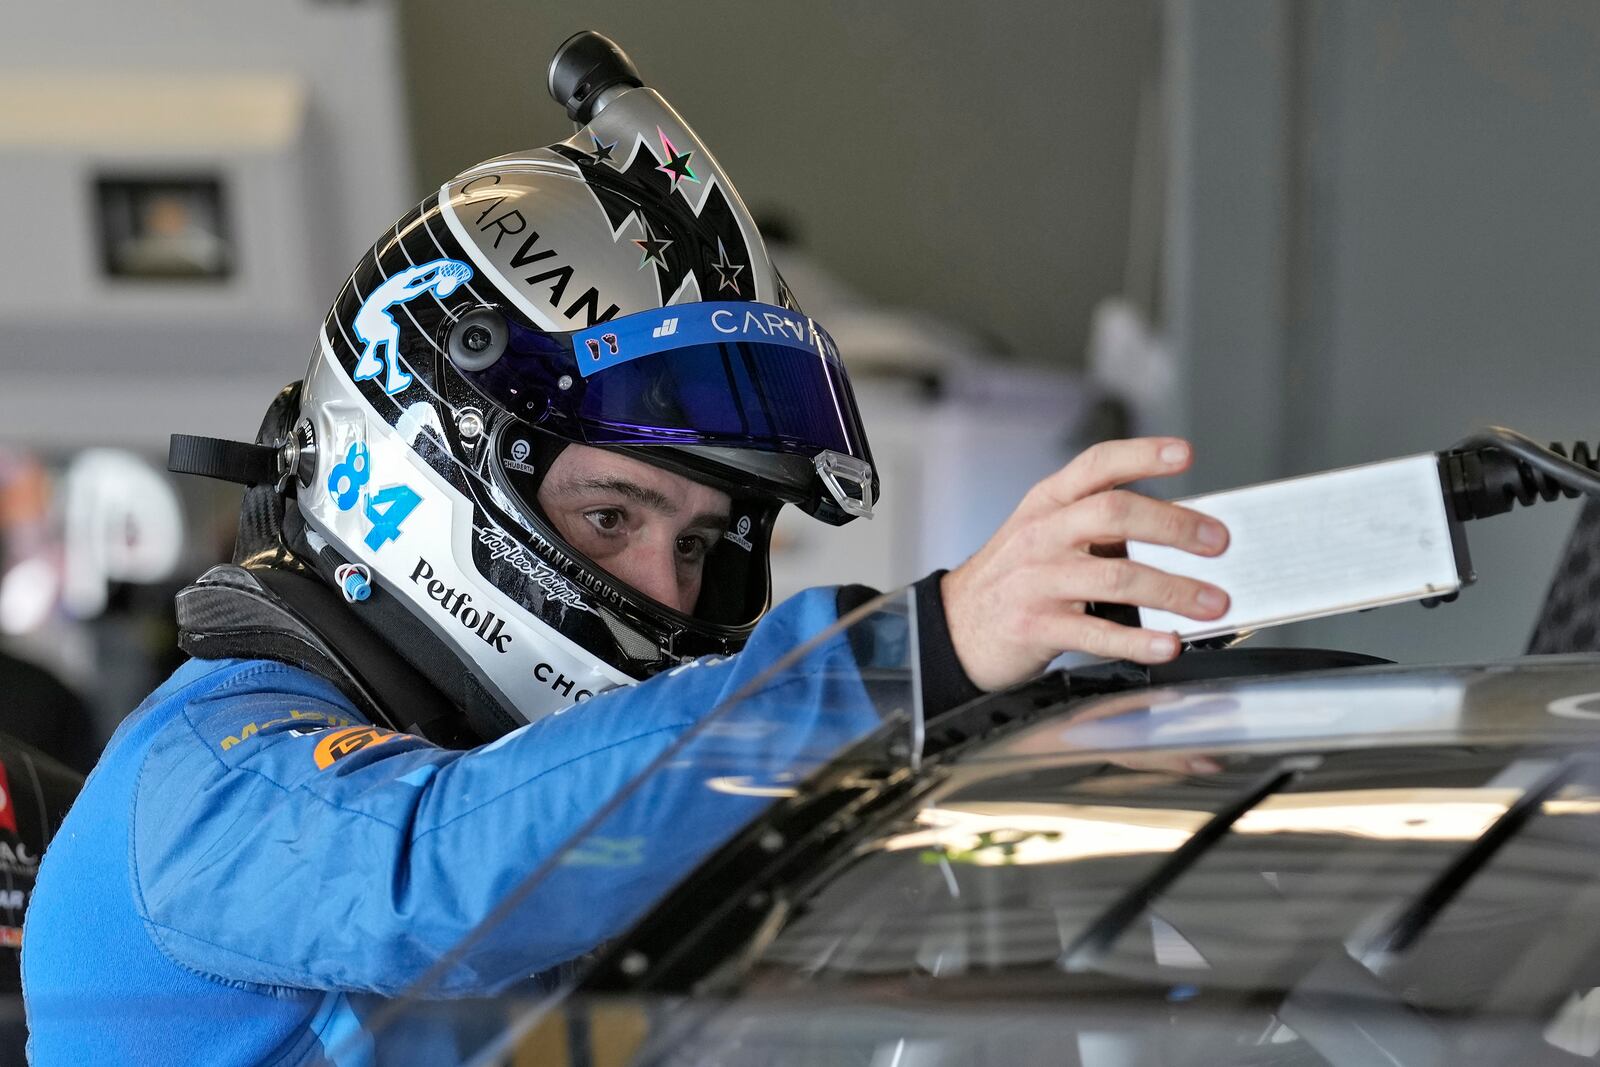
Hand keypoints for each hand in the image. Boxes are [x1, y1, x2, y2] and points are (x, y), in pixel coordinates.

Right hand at [940, 437, 1229, 689]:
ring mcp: (1037, 580)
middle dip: (1174, 526)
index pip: (1097, 465)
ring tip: (1211, 603)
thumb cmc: (1013, 578)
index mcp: (1048, 503)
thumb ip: (1096, 528)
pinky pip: (1097, 633)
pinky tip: (1167, 644)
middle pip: (1115, 513)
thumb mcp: (1043, 535)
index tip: (1184, 454)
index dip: (1142, 455)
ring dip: (1173, 590)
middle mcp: (1042, 534)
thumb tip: (1178, 536)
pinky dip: (1139, 640)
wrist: (954, 627)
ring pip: (1116, 577)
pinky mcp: (1036, 625)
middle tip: (1216, 542)